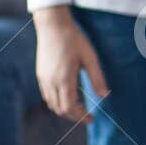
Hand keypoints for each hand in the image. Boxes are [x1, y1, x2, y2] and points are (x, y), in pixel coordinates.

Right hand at [32, 6, 107, 124]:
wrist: (53, 26)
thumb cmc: (74, 39)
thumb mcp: (90, 58)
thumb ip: (97, 78)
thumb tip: (105, 96)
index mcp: (64, 78)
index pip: (70, 107)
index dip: (80, 116)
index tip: (91, 119)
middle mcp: (51, 81)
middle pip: (60, 109)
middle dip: (74, 116)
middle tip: (87, 116)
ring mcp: (43, 79)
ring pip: (52, 104)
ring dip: (64, 110)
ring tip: (78, 108)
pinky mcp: (40, 75)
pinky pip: (47, 96)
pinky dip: (57, 102)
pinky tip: (67, 96)